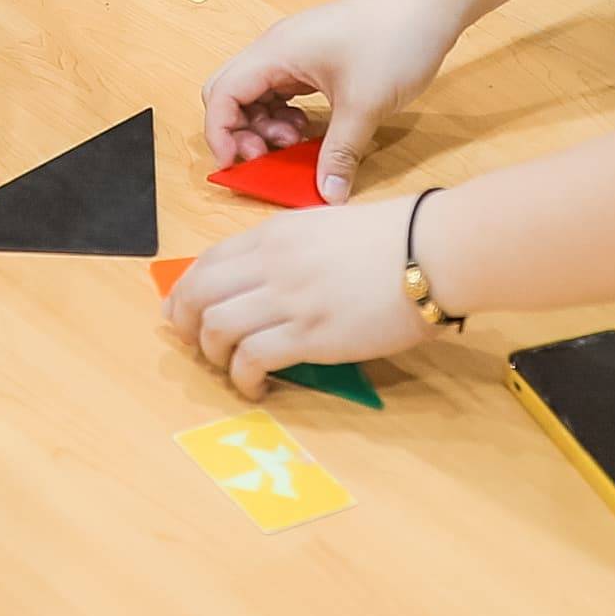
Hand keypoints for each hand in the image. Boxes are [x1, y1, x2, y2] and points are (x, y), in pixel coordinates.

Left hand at [165, 191, 425, 395]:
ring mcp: (287, 298)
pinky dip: (242, 379)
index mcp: (274, 234)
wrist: (433, 251)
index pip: (208, 261)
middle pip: (199, 295)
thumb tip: (271, 278)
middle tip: (196, 346)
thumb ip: (293, 249)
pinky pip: (251, 359)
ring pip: (216, 328)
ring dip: (213, 355)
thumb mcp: (327, 227)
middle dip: (185, 325)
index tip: (182, 313)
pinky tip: (256, 388)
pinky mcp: (309, 335)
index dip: (186, 292)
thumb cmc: (396, 238)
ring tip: (230, 369)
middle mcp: (270, 262)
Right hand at [202, 0, 463, 200]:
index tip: (238, 165)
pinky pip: (283, 91)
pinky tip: (311, 130)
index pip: (222, 94)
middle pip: (231, 92)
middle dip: (239, 130)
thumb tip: (327, 194)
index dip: (220, 133)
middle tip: (267, 156)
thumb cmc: (394, 40)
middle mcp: (277, 49)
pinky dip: (286, 115)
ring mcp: (295, 52)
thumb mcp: (364, 106)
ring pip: (257, 94)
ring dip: (266, 125)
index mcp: (276, 52)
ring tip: (297, 144)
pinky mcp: (315, 57)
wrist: (430, 2)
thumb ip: (339, 153)